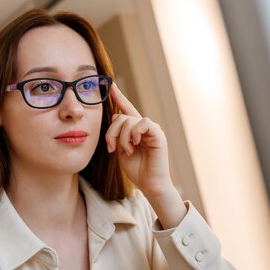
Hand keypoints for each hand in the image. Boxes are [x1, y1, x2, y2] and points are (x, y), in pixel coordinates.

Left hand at [105, 83, 172, 198]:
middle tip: (111, 148)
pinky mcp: (158, 135)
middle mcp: (144, 128)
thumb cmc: (136, 170)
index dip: (119, 97)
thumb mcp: (120, 149)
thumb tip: (116, 116)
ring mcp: (152, 130)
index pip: (126, 109)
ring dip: (122, 137)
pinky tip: (135, 144)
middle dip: (112, 132)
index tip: (110, 85)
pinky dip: (135, 133)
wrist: (149, 185)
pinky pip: (143, 123)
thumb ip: (118, 134)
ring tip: (127, 151)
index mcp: (135, 130)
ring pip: (130, 120)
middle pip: (122, 117)